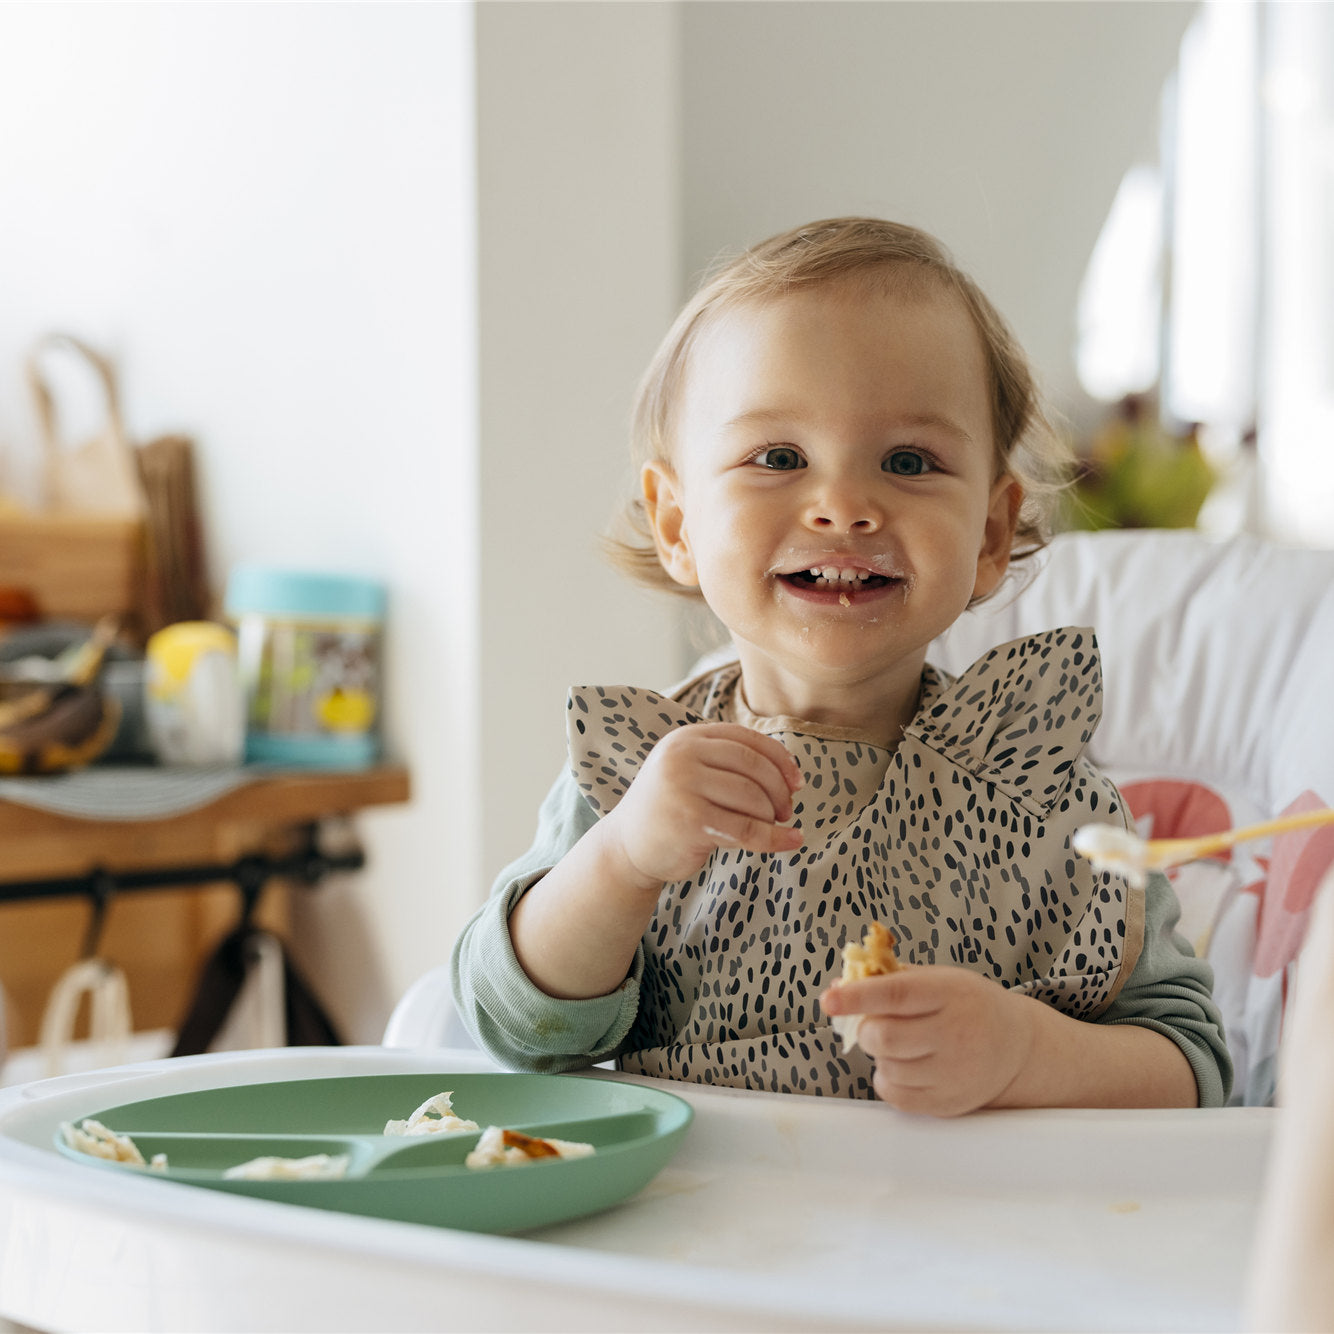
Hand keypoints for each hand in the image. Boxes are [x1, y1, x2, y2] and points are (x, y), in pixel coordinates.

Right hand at [602, 722, 803, 889]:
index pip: (747, 740)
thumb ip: (728, 762)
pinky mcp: (690, 822)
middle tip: (786, 810)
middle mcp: (682, 757)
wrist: (626, 846)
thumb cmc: (670, 808)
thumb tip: (790, 771)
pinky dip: (775, 839)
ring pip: (753, 798)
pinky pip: (747, 830)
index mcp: (686, 738)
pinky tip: (791, 841)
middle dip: (779, 790)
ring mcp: (684, 788)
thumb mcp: (691, 771)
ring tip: (772, 826)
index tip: (797, 782)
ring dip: (772, 816)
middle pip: (754, 767)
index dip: (780, 760)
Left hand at [821, 965, 1038, 1116]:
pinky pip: (896, 1096)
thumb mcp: (939, 979)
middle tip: (876, 1024)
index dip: (857, 997)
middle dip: (868, 1030)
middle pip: (884, 1037)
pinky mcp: (949, 1103)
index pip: (896, 994)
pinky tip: (906, 1066)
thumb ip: (890, 980)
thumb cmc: (969, 1005)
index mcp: (950, 993)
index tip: (829, 999)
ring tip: (902, 1045)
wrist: (1016, 1046)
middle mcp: (956, 1034)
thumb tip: (839, 984)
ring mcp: (955, 1073)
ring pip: (887, 1068)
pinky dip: (888, 1080)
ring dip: (881, 1055)